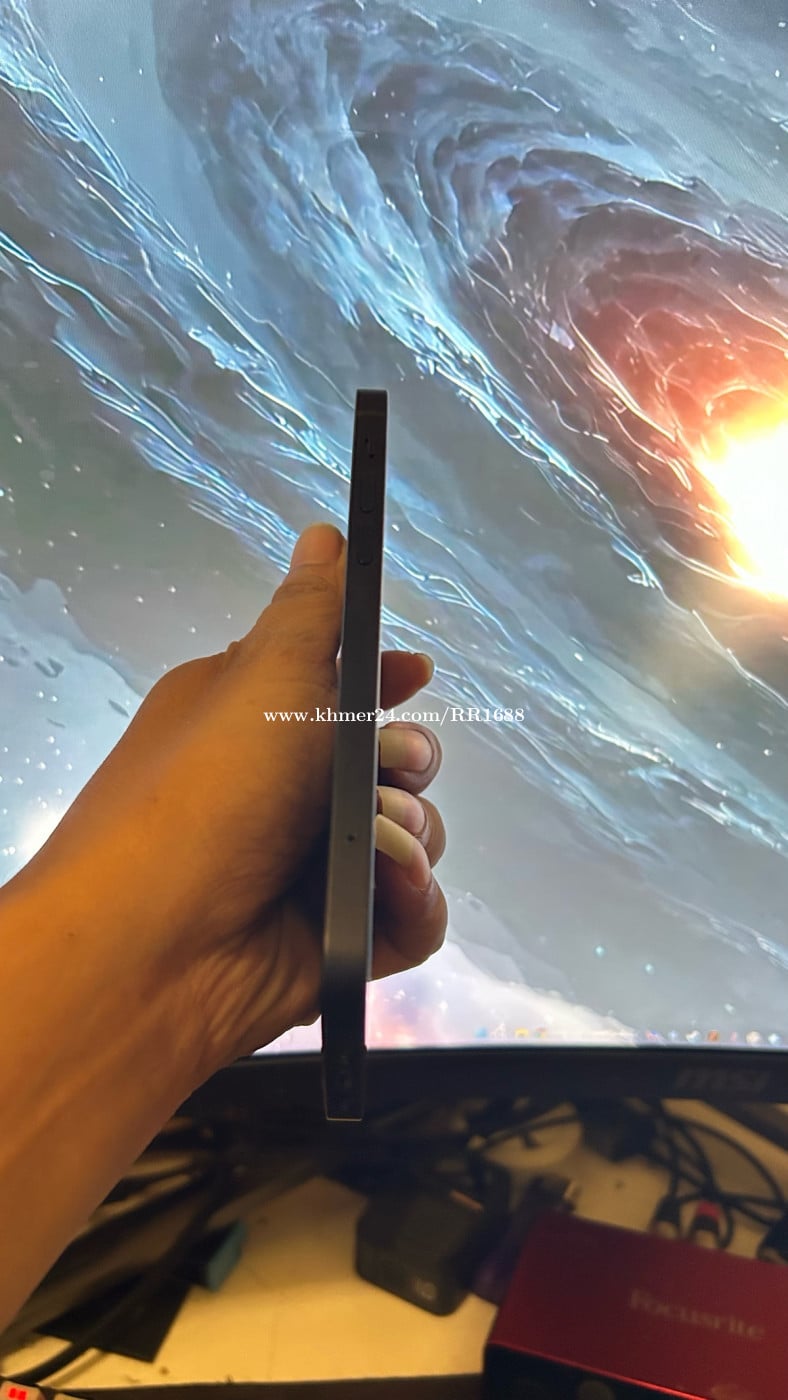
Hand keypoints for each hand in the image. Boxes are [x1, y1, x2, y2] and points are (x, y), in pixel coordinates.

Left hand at [20, 523, 446, 1080]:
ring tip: (376, 843)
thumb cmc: (206, 793)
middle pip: (393, 761)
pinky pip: (412, 913)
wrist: (154, 951)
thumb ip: (310, 611)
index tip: (415, 673)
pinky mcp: (341, 937)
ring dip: (410, 834)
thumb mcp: (263, 679)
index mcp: (254, 718)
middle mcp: (286, 791)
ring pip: (413, 836)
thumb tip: (323, 533)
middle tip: (391, 765)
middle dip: (409, 759)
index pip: (337, 686)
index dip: (384, 678)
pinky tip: (387, 896)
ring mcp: (313, 867)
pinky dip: (411, 902)